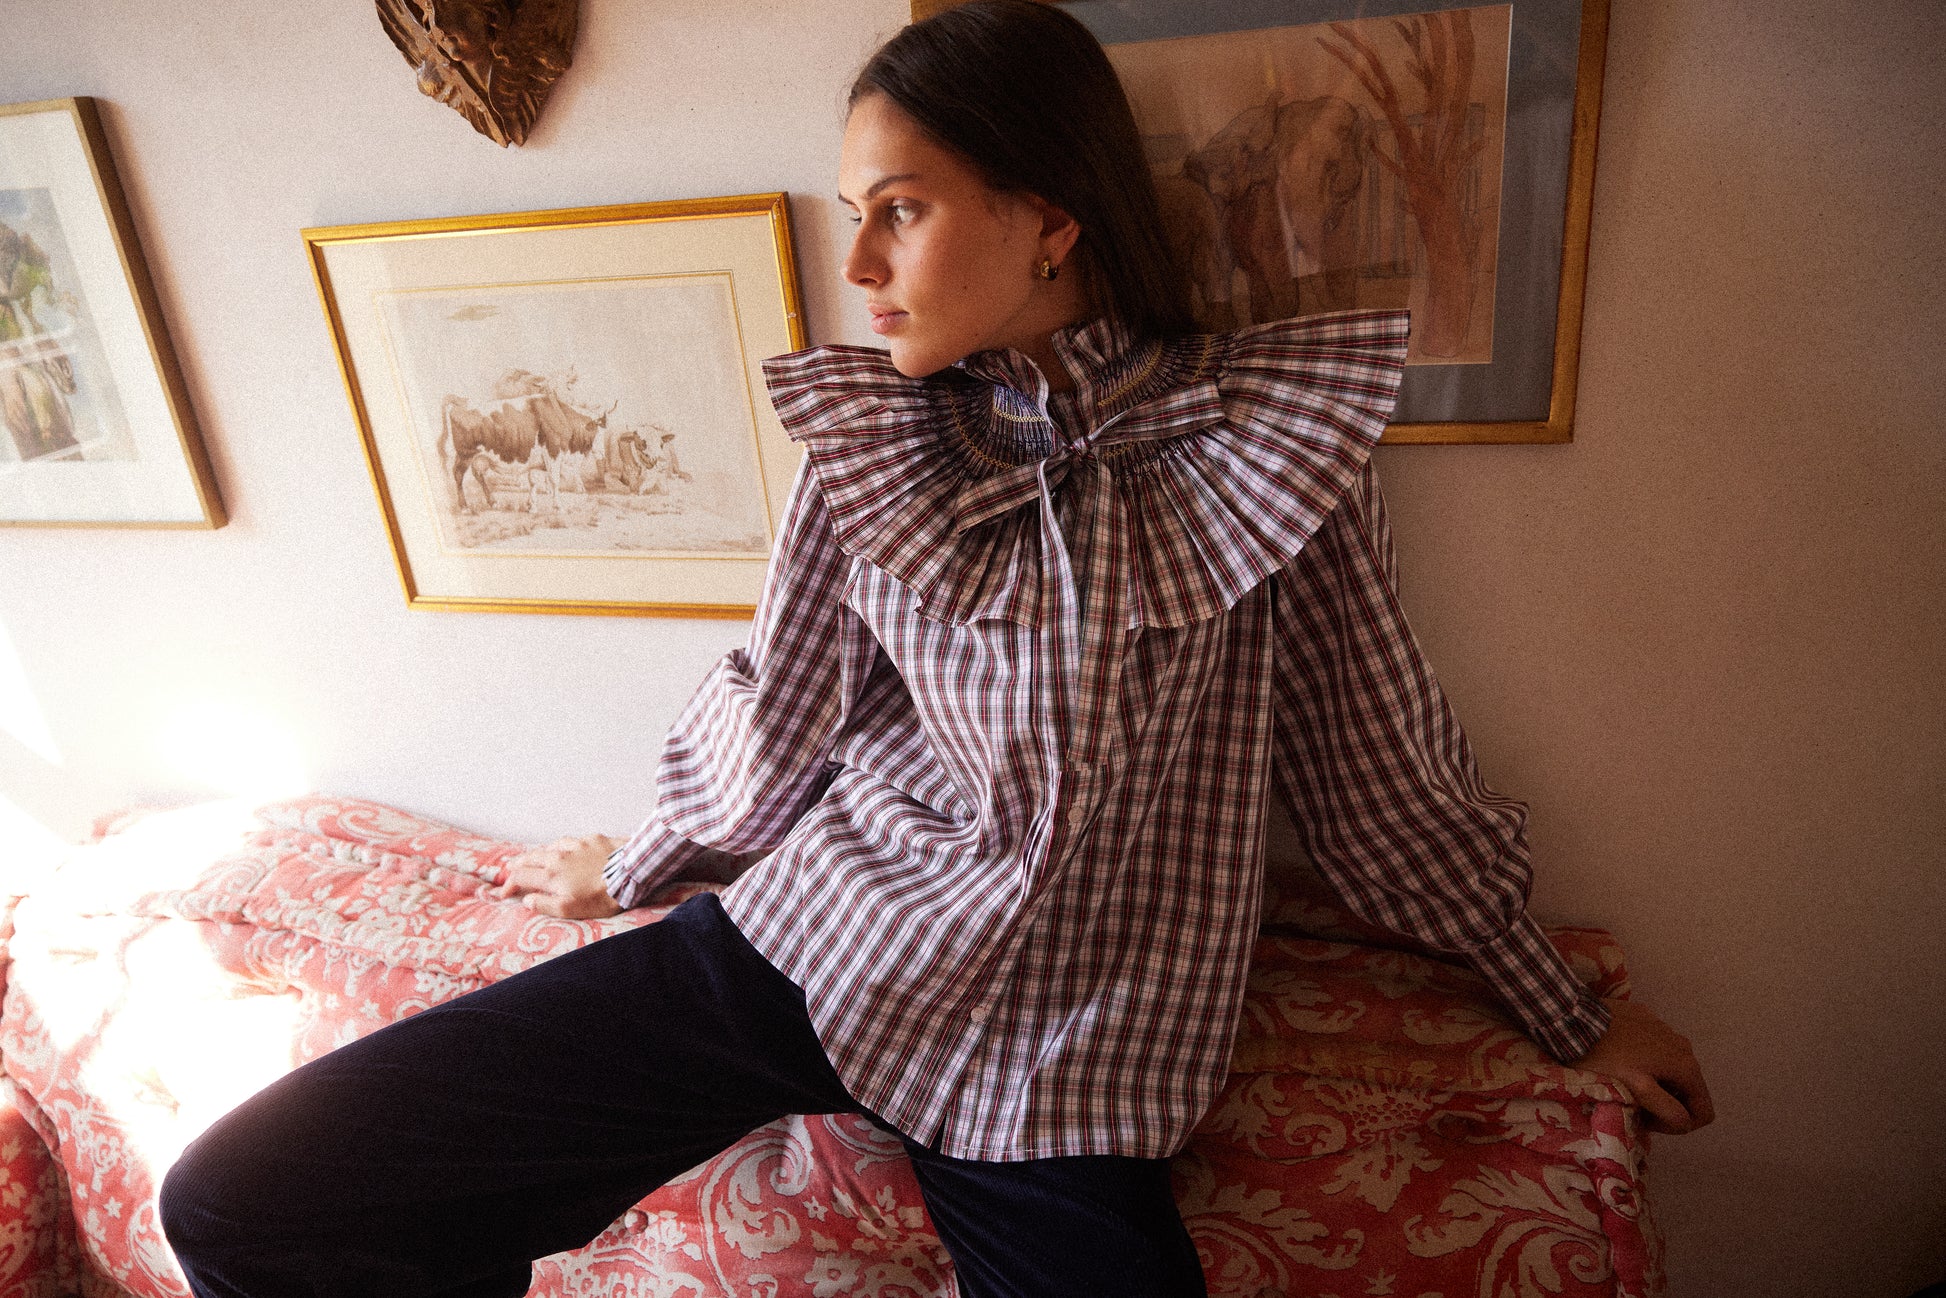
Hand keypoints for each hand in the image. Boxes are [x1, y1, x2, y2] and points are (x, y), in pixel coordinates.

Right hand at [492, 833, 624, 919]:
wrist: (629, 874)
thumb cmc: (600, 897)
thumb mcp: (570, 909)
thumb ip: (545, 905)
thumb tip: (526, 900)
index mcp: (551, 875)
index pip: (521, 877)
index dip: (509, 885)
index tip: (504, 893)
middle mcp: (559, 857)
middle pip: (531, 858)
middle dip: (517, 864)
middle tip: (510, 868)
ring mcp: (576, 846)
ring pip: (550, 846)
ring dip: (539, 853)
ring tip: (535, 857)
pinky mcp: (593, 839)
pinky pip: (572, 840)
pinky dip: (563, 846)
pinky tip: (566, 847)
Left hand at [1571, 997, 1716, 1133]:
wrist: (1575, 1018)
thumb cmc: (1605, 1057)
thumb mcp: (1638, 1090)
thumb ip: (1668, 1110)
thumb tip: (1685, 1121)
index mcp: (1686, 1066)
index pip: (1703, 1112)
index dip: (1679, 1125)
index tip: (1649, 1122)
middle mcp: (1684, 1046)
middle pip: (1687, 1092)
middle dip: (1665, 1106)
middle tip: (1634, 1106)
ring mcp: (1666, 1029)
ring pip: (1671, 1071)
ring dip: (1655, 1084)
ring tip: (1625, 1084)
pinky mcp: (1647, 1019)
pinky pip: (1656, 1051)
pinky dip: (1644, 1062)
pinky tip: (1619, 1060)